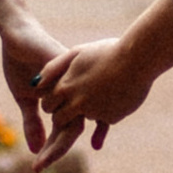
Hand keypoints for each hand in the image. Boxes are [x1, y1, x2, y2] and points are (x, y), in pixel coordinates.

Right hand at [0, 10, 83, 166]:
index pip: (68, 128)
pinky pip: (63, 93)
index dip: (58, 148)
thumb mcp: (26, 98)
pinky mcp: (63, 67)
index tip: (40, 167)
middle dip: (56, 149)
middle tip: (39, 167)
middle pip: (73, 126)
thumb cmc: (23, 63)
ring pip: (71, 114)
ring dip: (55, 139)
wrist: (17, 34)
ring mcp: (71, 79)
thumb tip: (36, 150)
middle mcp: (75, 90)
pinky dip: (54, 112)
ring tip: (41, 156)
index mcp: (69, 98)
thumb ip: (33, 122)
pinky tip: (43, 126)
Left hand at [40, 24, 166, 151]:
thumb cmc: (107, 52)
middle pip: (60, 119)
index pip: (48, 104)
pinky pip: (103, 120)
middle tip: (73, 103)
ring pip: (82, 120)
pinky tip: (115, 96)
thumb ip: (54, 67)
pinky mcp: (110, 118)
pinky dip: (106, 112)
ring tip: (96, 95)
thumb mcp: (77, 53)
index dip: (52, 101)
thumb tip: (35, 83)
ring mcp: (94, 112)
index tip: (57, 97)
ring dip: (85, 113)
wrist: (137, 59)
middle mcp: (77, 103)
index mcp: (65, 87)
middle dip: (64, 114)